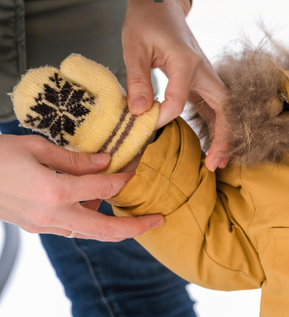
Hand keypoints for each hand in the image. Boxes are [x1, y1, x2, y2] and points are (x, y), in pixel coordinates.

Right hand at [0, 134, 162, 240]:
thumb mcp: (37, 147)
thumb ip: (74, 158)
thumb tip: (105, 161)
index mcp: (55, 192)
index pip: (105, 186)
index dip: (125, 175)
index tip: (136, 165)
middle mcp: (52, 215)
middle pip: (104, 230)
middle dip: (136, 227)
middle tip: (159, 220)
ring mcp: (43, 225)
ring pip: (89, 233)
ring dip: (113, 225)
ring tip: (133, 212)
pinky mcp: (37, 227)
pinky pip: (72, 229)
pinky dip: (90, 220)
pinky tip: (97, 204)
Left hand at [122, 0, 230, 169]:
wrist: (160, 3)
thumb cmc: (146, 20)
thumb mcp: (133, 45)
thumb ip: (138, 78)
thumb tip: (140, 111)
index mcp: (186, 61)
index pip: (180, 99)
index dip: (162, 116)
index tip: (142, 122)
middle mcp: (203, 69)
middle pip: (223, 107)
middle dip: (222, 136)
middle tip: (214, 164)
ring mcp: (205, 75)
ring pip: (223, 109)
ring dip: (223, 134)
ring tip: (216, 162)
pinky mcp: (200, 80)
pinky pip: (213, 106)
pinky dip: (215, 126)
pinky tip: (210, 146)